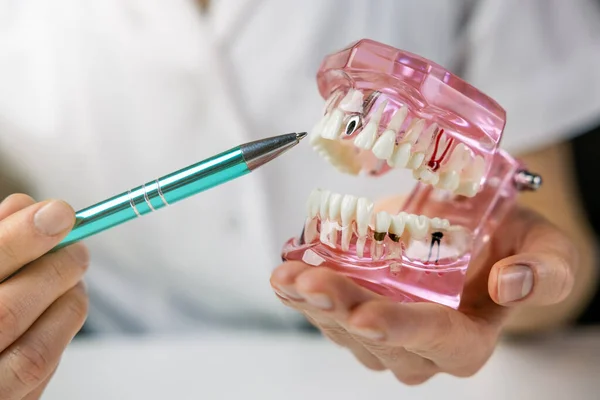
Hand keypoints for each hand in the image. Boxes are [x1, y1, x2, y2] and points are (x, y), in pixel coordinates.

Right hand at [0, 194, 88, 399]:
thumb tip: (31, 207)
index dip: (19, 240)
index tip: (60, 213)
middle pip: (6, 314)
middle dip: (53, 271)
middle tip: (77, 248)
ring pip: (34, 354)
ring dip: (68, 303)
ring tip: (74, 274)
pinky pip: (41, 375)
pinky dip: (60, 333)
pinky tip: (64, 304)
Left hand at [270, 200, 576, 384]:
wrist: (476, 234)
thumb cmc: (512, 244)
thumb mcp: (547, 249)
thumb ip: (543, 270)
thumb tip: (510, 284)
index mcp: (468, 339)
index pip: (437, 342)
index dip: (402, 331)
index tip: (368, 317)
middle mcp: (420, 347)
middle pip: (378, 338)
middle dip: (342, 310)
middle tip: (312, 282)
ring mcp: (382, 332)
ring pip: (342, 329)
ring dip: (312, 303)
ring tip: (289, 276)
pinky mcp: (357, 311)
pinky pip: (325, 312)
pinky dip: (300, 294)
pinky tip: (283, 277)